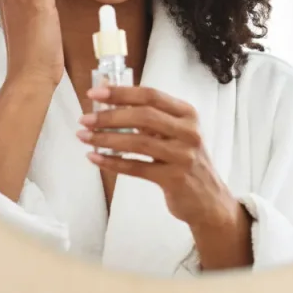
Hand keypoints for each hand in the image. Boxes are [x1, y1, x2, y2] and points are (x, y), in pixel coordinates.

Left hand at [77, 86, 241, 229]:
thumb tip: (109, 98)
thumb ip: (149, 117)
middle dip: (109, 116)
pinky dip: (113, 162)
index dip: (121, 93)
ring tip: (84, 137)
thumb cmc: (185, 161)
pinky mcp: (175, 179)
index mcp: (187, 114)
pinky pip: (137, 168)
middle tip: (85, 119)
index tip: (94, 93)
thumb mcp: (175, 133)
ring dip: (106, 138)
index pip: (151, 96)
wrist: (208, 199)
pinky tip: (95, 158)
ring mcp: (183, 155)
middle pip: (143, 116)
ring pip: (138, 142)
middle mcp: (189, 131)